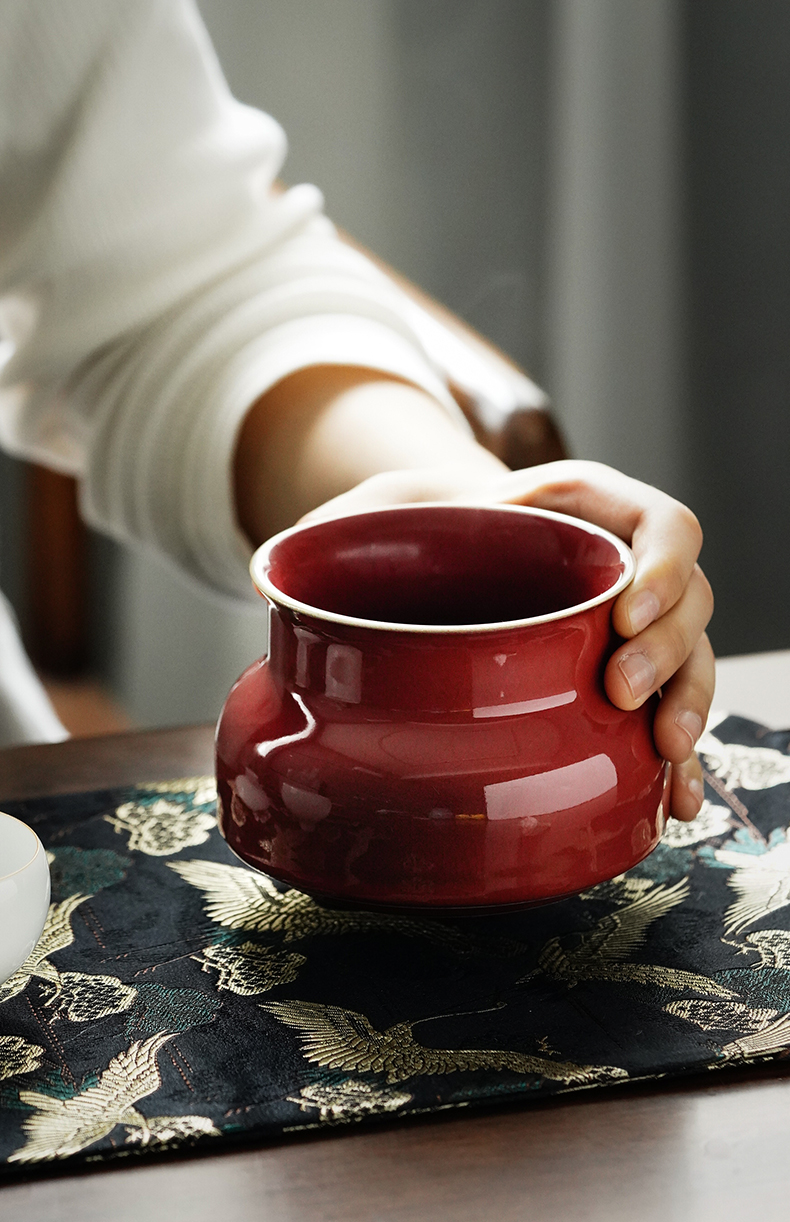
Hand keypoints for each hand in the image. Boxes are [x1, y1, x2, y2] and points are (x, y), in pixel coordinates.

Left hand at [303, 459, 713, 821]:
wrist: (425, 555)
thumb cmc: (413, 527)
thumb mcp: (373, 512)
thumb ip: (334, 530)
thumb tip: (272, 569)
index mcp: (579, 510)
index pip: (660, 523)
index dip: (662, 564)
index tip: (624, 609)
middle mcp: (617, 565)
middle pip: (688, 598)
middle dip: (668, 651)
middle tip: (620, 693)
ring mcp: (622, 627)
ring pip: (689, 659)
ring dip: (687, 708)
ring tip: (663, 758)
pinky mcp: (613, 680)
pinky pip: (664, 712)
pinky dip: (674, 761)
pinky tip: (669, 801)